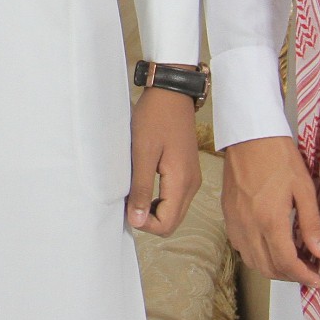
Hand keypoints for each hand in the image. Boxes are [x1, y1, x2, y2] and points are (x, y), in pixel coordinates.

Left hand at [126, 86, 202, 234]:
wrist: (171, 93)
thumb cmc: (156, 117)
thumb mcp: (142, 153)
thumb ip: (141, 188)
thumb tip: (137, 219)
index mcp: (181, 182)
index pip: (167, 225)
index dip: (144, 223)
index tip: (127, 206)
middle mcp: (191, 185)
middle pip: (172, 222)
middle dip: (149, 219)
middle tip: (128, 201)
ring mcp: (191, 178)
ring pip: (173, 211)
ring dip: (153, 209)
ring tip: (133, 191)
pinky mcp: (186, 171)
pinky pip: (174, 197)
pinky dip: (159, 199)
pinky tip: (143, 184)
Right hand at [221, 136, 319, 287]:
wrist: (250, 135)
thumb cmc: (278, 156)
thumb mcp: (304, 188)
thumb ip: (311, 224)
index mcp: (270, 219)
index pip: (286, 263)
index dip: (304, 276)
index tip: (316, 279)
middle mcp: (249, 225)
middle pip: (268, 268)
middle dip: (290, 276)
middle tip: (308, 271)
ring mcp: (235, 221)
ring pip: (252, 261)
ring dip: (273, 269)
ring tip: (291, 262)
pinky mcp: (228, 214)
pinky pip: (240, 247)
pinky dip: (256, 256)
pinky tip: (269, 246)